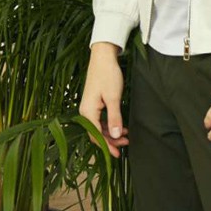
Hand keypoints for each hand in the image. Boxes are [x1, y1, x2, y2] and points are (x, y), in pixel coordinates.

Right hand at [79, 42, 128, 158]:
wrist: (103, 57)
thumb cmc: (108, 74)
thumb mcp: (113, 97)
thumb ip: (114, 117)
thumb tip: (115, 135)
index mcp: (87, 112)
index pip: (96, 136)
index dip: (107, 146)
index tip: (117, 154)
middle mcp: (85, 111)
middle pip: (96, 133)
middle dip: (111, 140)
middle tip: (125, 144)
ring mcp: (88, 107)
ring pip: (99, 126)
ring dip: (111, 132)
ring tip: (125, 136)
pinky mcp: (93, 102)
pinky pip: (100, 119)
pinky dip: (110, 124)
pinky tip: (120, 125)